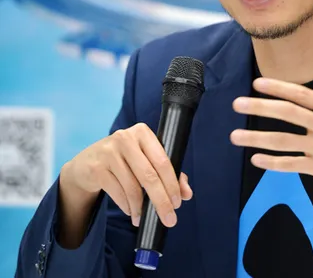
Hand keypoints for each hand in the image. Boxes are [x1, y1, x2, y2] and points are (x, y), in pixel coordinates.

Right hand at [60, 123, 191, 228]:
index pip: (163, 161)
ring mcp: (108, 153)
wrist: (86, 164)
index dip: (173, 184)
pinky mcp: (96, 168)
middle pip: (149, 176)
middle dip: (161, 201)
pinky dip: (127, 206)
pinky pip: (118, 193)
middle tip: (169, 218)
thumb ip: (169, 174)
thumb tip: (187, 194)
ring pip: (133, 187)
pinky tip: (131, 211)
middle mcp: (125, 139)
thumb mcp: (146, 160)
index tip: (178, 202)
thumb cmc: (125, 161)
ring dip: (141, 207)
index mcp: (143, 132)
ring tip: (143, 217)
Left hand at [230, 78, 312, 224]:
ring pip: (283, 140)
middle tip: (237, 104)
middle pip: (288, 113)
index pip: (302, 94)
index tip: (257, 83)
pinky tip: (256, 160)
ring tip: (235, 136)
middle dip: (260, 107)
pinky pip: (291, 164)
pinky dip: (271, 163)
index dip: (278, 87)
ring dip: (256, 137)